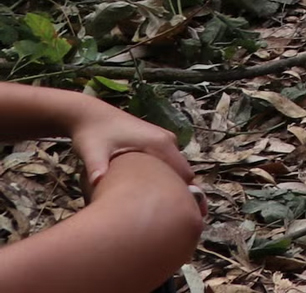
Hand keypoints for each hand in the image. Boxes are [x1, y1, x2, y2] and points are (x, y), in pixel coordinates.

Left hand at [66, 97, 199, 211]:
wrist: (91, 115)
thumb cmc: (93, 134)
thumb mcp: (92, 152)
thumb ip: (97, 168)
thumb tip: (97, 183)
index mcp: (160, 143)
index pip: (185, 175)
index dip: (184, 197)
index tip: (174, 216)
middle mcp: (168, 140)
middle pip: (183, 174)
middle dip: (178, 194)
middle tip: (164, 218)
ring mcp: (164, 140)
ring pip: (176, 169)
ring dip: (170, 186)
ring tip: (154, 207)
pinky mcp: (157, 142)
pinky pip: (168, 164)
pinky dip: (164, 178)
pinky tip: (146, 192)